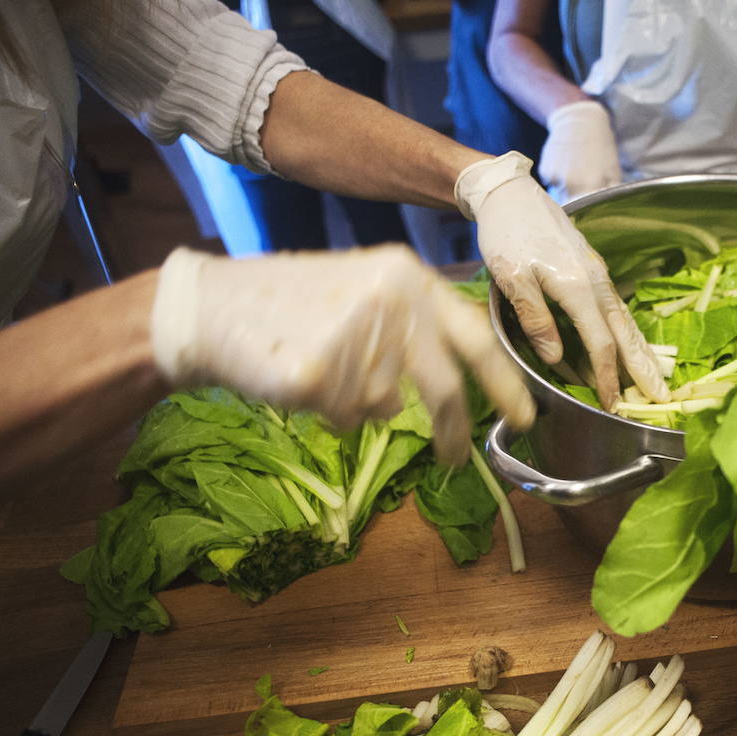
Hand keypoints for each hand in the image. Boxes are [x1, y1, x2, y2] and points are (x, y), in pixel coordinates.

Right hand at [149, 245, 533, 463]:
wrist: (212, 307)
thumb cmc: (291, 303)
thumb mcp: (364, 288)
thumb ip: (414, 322)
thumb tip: (467, 376)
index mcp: (407, 277)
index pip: (475, 337)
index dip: (505, 382)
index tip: (524, 416)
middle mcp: (390, 301)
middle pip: (444, 387)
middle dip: (453, 431)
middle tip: (454, 458)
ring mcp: (354, 337)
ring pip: (384, 407)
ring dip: (358, 405)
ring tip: (322, 369)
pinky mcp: (319, 374)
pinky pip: (346, 419)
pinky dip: (329, 414)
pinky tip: (300, 380)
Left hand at [454, 152, 669, 408]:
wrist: (510, 193)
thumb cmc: (506, 234)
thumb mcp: (511, 277)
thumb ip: (535, 317)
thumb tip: (556, 358)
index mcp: (577, 286)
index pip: (601, 342)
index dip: (608, 376)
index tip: (612, 404)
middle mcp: (596, 280)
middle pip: (626, 333)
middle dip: (644, 368)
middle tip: (661, 398)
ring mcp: (598, 273)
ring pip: (626, 320)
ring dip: (641, 352)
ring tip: (656, 378)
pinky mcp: (593, 269)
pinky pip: (617, 308)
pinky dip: (627, 333)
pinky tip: (630, 345)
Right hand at [537, 100, 622, 204]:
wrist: (578, 119)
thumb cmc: (600, 145)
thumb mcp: (613, 168)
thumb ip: (610, 190)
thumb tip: (609, 206)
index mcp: (592, 184)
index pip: (588, 209)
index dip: (589, 207)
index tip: (590, 202)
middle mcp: (572, 184)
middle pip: (572, 203)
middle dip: (577, 197)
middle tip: (583, 181)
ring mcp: (557, 177)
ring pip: (561, 193)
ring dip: (566, 187)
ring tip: (574, 169)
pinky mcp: (545, 171)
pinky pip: (551, 182)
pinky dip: (556, 177)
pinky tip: (563, 163)